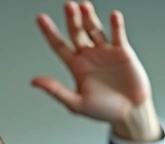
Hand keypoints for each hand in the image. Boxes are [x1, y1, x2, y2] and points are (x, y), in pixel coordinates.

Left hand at [32, 2, 161, 141]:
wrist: (130, 113)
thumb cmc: (103, 110)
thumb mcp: (76, 103)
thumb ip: (56, 91)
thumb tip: (34, 81)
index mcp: (75, 66)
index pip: (59, 45)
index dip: (50, 32)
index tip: (41, 18)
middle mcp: (89, 55)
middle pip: (77, 33)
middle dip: (72, 20)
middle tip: (68, 6)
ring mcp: (105, 51)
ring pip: (95, 29)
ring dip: (89, 18)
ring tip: (84, 7)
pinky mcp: (123, 51)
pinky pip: (117, 35)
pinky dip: (116, 25)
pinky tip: (113, 16)